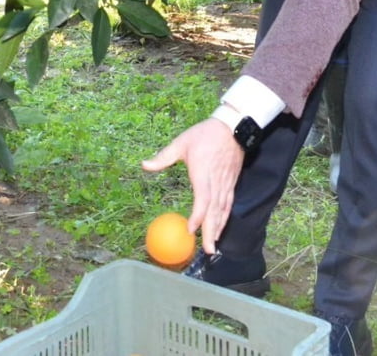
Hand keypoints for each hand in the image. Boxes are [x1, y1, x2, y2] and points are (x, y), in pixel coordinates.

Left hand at [142, 118, 244, 254]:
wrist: (233, 127)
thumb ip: (163, 157)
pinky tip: (220, 228)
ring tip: (212, 245)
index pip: (202, 198)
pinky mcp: (231, 183)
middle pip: (214, 210)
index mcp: (203, 172)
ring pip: (222, 210)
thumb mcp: (181, 142)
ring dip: (218, 228)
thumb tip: (144, 165)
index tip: (190, 229)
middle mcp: (216, 182)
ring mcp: (225, 183)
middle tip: (207, 250)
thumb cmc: (205, 134)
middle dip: (210, 231)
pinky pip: (228, 204)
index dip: (198, 215)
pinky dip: (224, 218)